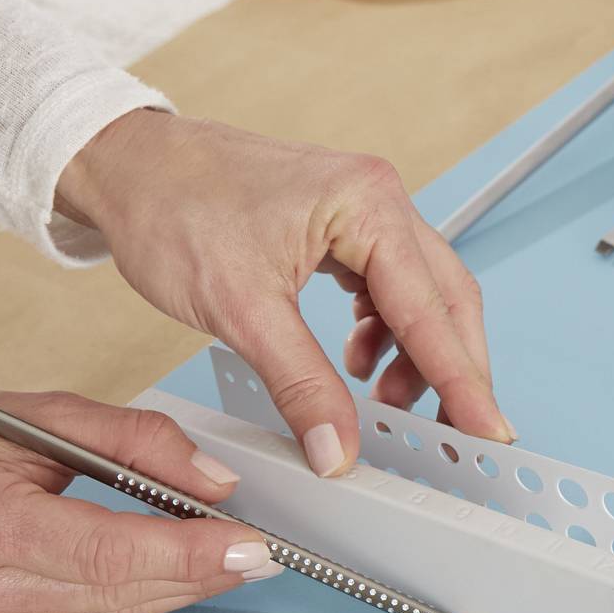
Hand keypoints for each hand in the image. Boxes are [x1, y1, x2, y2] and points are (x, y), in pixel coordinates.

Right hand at [0, 387, 280, 612]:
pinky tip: (169, 577)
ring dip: (176, 591)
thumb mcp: (37, 412)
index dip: (187, 553)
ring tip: (229, 562)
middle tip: (260, 555)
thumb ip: (132, 440)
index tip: (248, 545)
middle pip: (116, 592)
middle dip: (200, 574)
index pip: (107, 551)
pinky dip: (133, 599)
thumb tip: (213, 483)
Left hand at [56, 109, 513, 476]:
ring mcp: (361, 210)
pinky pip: (387, 288)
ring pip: (419, 297)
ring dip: (414, 357)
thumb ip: (300, 383)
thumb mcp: (240, 310)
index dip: (462, 379)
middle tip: (453, 435)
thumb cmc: (172, 207)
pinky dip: (384, 335)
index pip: (431, 309)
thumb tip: (339, 449)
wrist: (124, 163)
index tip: (488, 433)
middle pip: (445, 300)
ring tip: (384, 405)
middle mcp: (377, 199)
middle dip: (450, 371)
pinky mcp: (340, 226)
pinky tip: (356, 366)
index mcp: (366, 204)